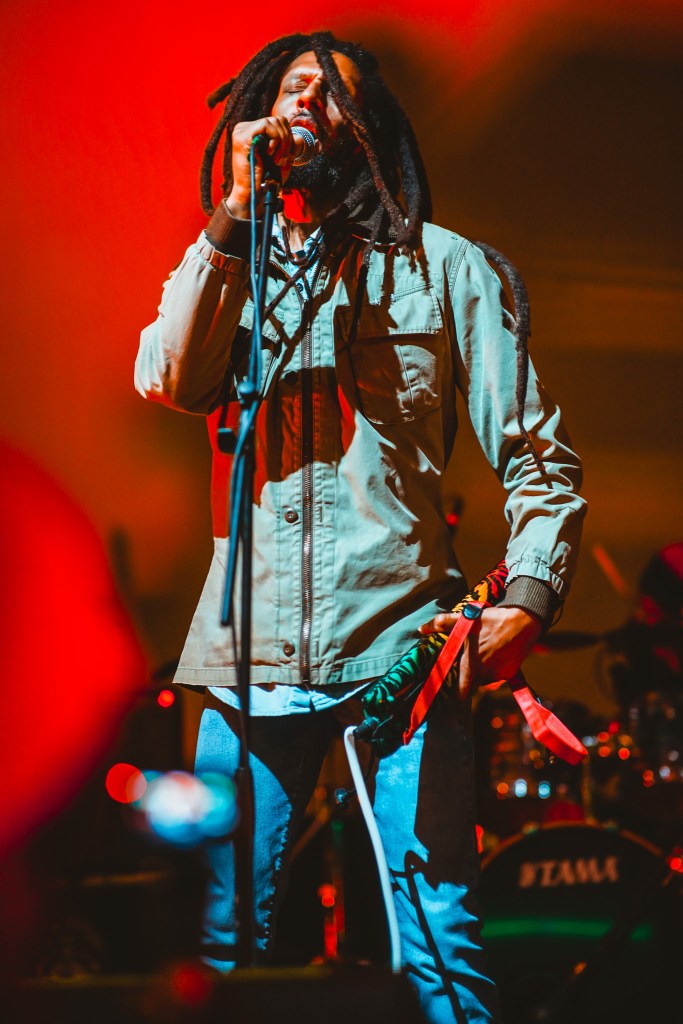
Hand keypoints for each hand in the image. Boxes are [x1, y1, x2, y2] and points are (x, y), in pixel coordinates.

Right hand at [227, 116, 297, 218]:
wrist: (254, 194)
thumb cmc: (267, 180)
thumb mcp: (283, 159)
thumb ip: (290, 145)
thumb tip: (300, 137)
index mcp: (253, 132)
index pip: (278, 122)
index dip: (289, 138)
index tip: (287, 158)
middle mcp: (245, 128)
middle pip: (278, 120)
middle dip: (287, 141)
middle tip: (282, 160)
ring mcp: (242, 131)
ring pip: (274, 121)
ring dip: (282, 143)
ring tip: (276, 160)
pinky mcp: (242, 135)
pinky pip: (267, 125)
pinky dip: (275, 140)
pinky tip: (270, 154)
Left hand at [418, 606, 542, 698]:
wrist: (524, 621)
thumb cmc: (493, 621)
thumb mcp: (466, 620)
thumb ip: (442, 624)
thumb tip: (421, 628)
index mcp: (472, 666)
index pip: (461, 694)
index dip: (455, 692)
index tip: (451, 685)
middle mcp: (486, 675)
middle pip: (472, 685)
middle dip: (468, 677)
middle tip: (467, 663)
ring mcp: (500, 675)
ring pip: (486, 679)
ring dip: (482, 671)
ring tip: (483, 652)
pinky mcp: (511, 673)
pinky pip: (498, 674)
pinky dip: (496, 667)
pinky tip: (497, 652)